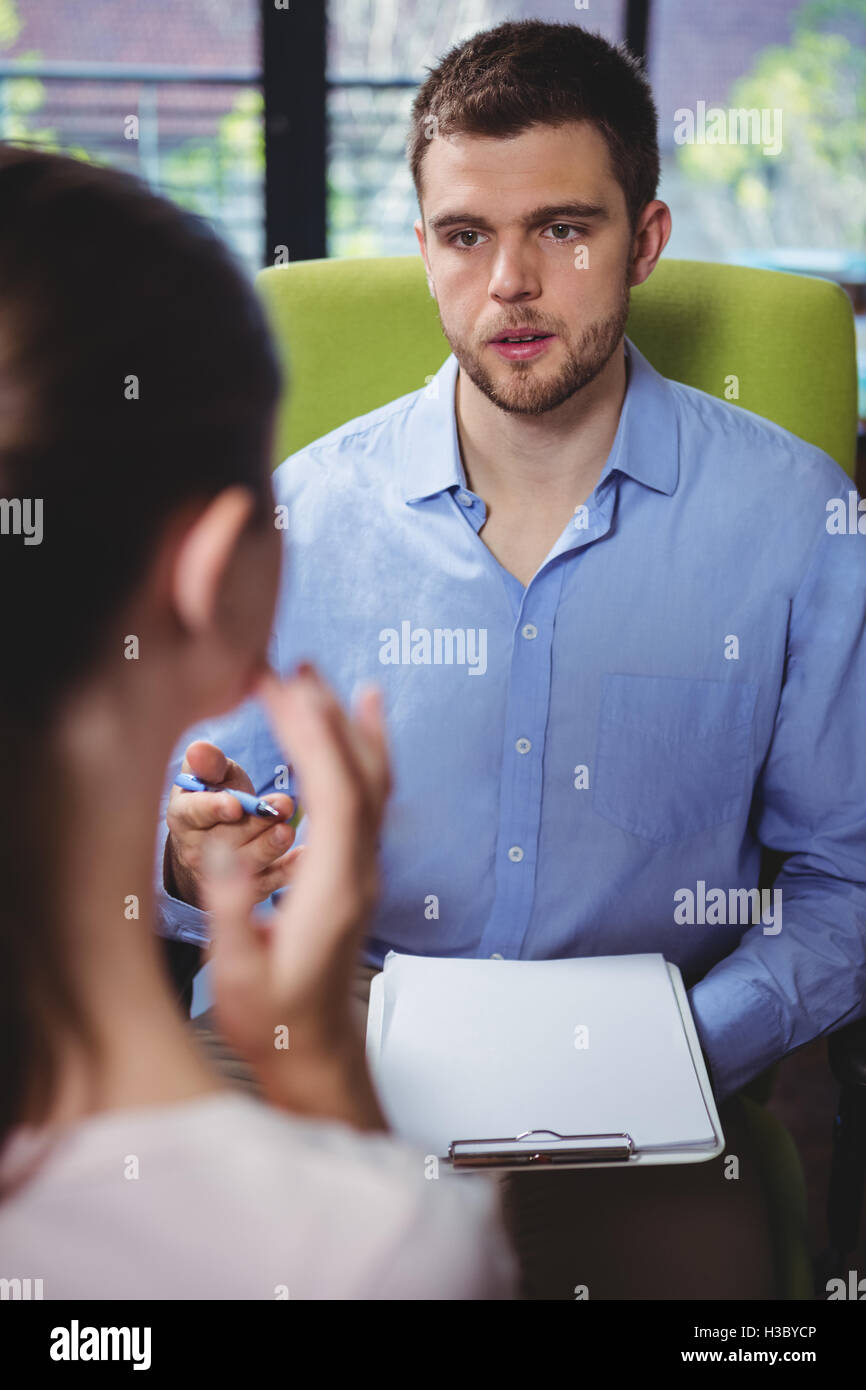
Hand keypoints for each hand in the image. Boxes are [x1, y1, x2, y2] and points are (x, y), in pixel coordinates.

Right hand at [165, 741, 298, 908]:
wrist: (220, 836)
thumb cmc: (219, 794)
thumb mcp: (212, 774)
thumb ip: (209, 762)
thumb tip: (199, 748)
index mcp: (184, 816)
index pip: (195, 813)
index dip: (214, 809)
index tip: (236, 805)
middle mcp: (197, 849)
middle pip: (226, 838)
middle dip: (256, 822)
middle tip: (283, 805)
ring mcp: (223, 873)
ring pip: (247, 862)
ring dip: (270, 846)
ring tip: (288, 831)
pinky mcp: (249, 888)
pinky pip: (269, 882)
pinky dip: (288, 870)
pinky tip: (305, 856)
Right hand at [201, 664, 390, 1127]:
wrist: (312, 1048)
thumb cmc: (272, 1018)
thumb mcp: (241, 976)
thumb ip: (235, 917)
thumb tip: (229, 855)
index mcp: (335, 888)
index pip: (335, 796)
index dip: (313, 737)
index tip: (282, 690)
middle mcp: (361, 868)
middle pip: (358, 777)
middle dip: (326, 716)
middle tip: (292, 665)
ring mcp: (364, 866)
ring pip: (371, 782)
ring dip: (347, 726)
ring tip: (322, 676)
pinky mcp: (355, 867)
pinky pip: (369, 797)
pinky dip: (364, 751)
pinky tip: (360, 721)